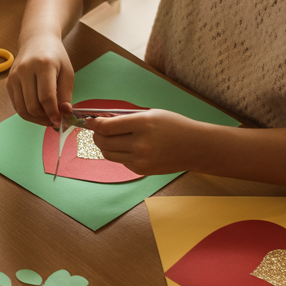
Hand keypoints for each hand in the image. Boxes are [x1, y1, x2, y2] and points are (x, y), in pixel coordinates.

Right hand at [7, 34, 73, 126]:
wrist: (36, 41)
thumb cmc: (55, 56)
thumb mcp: (67, 72)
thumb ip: (65, 94)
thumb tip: (64, 113)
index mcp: (43, 65)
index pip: (46, 97)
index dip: (53, 113)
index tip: (60, 121)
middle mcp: (25, 70)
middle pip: (32, 106)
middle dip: (45, 118)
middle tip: (55, 120)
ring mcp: (13, 77)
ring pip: (22, 109)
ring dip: (36, 119)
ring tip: (47, 118)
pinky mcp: (8, 83)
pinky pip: (17, 106)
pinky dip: (28, 114)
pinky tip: (38, 112)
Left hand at [90, 109, 208, 175]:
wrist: (195, 147)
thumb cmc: (174, 126)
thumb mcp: (151, 114)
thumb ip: (127, 118)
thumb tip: (102, 122)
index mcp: (143, 124)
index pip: (107, 127)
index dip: (94, 124)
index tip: (90, 121)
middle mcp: (140, 143)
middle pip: (103, 141)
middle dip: (96, 135)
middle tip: (97, 130)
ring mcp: (140, 159)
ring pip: (108, 154)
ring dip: (104, 145)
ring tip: (109, 138)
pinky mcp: (141, 170)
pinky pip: (120, 161)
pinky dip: (119, 154)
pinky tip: (129, 147)